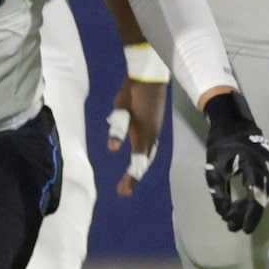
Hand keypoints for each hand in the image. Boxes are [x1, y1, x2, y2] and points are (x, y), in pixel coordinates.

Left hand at [108, 75, 168, 194]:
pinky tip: (140, 155)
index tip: (123, 192)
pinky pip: (150, 145)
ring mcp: (156, 130)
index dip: (131, 178)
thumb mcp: (121, 108)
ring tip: (131, 177)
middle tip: (125, 190)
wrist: (150, 76)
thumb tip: (112, 148)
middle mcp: (152, 136)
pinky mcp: (155, 124)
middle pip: (144, 161)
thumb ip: (118, 129)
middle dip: (135, 176)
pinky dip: (144, 155)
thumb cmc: (133, 92)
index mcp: (144, 135)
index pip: (137, 162)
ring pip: (148, 154)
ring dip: (140, 166)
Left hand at [201, 89, 268, 234]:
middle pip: (262, 198)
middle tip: (231, 223)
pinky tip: (243, 205)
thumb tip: (224, 215)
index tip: (242, 230)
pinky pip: (268, 188)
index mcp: (254, 164)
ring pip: (266, 195)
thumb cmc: (222, 144)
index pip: (256, 196)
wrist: (234, 123)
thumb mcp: (214, 168)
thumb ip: (219, 193)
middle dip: (247, 214)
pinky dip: (256, 197)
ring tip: (235, 215)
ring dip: (251, 207)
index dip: (250, 216)